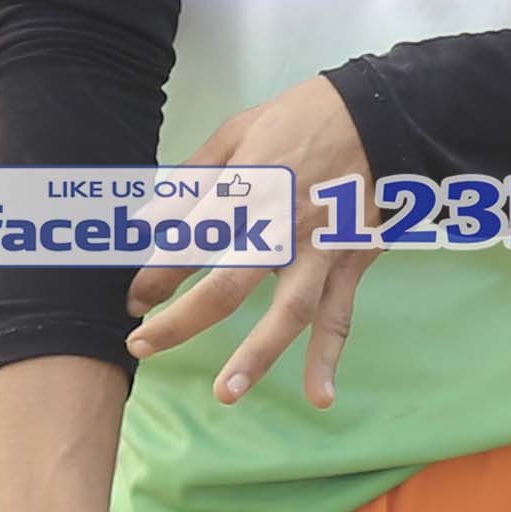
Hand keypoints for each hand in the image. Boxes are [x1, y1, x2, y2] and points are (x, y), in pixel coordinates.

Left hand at [127, 76, 373, 407]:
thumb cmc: (299, 119)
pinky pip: (339, 316)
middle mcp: (281, 227)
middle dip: (180, 321)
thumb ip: (192, 178)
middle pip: (226, 287)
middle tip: (141, 346)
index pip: (190, 243)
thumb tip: (148, 219)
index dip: (155, 274)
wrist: (377, 115)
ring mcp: (320, 251)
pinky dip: (330, 358)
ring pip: (287, 313)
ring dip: (257, 356)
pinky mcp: (349, 262)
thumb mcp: (236, 132)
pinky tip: (320, 396)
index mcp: (248, 191)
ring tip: (226, 393)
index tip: (134, 299)